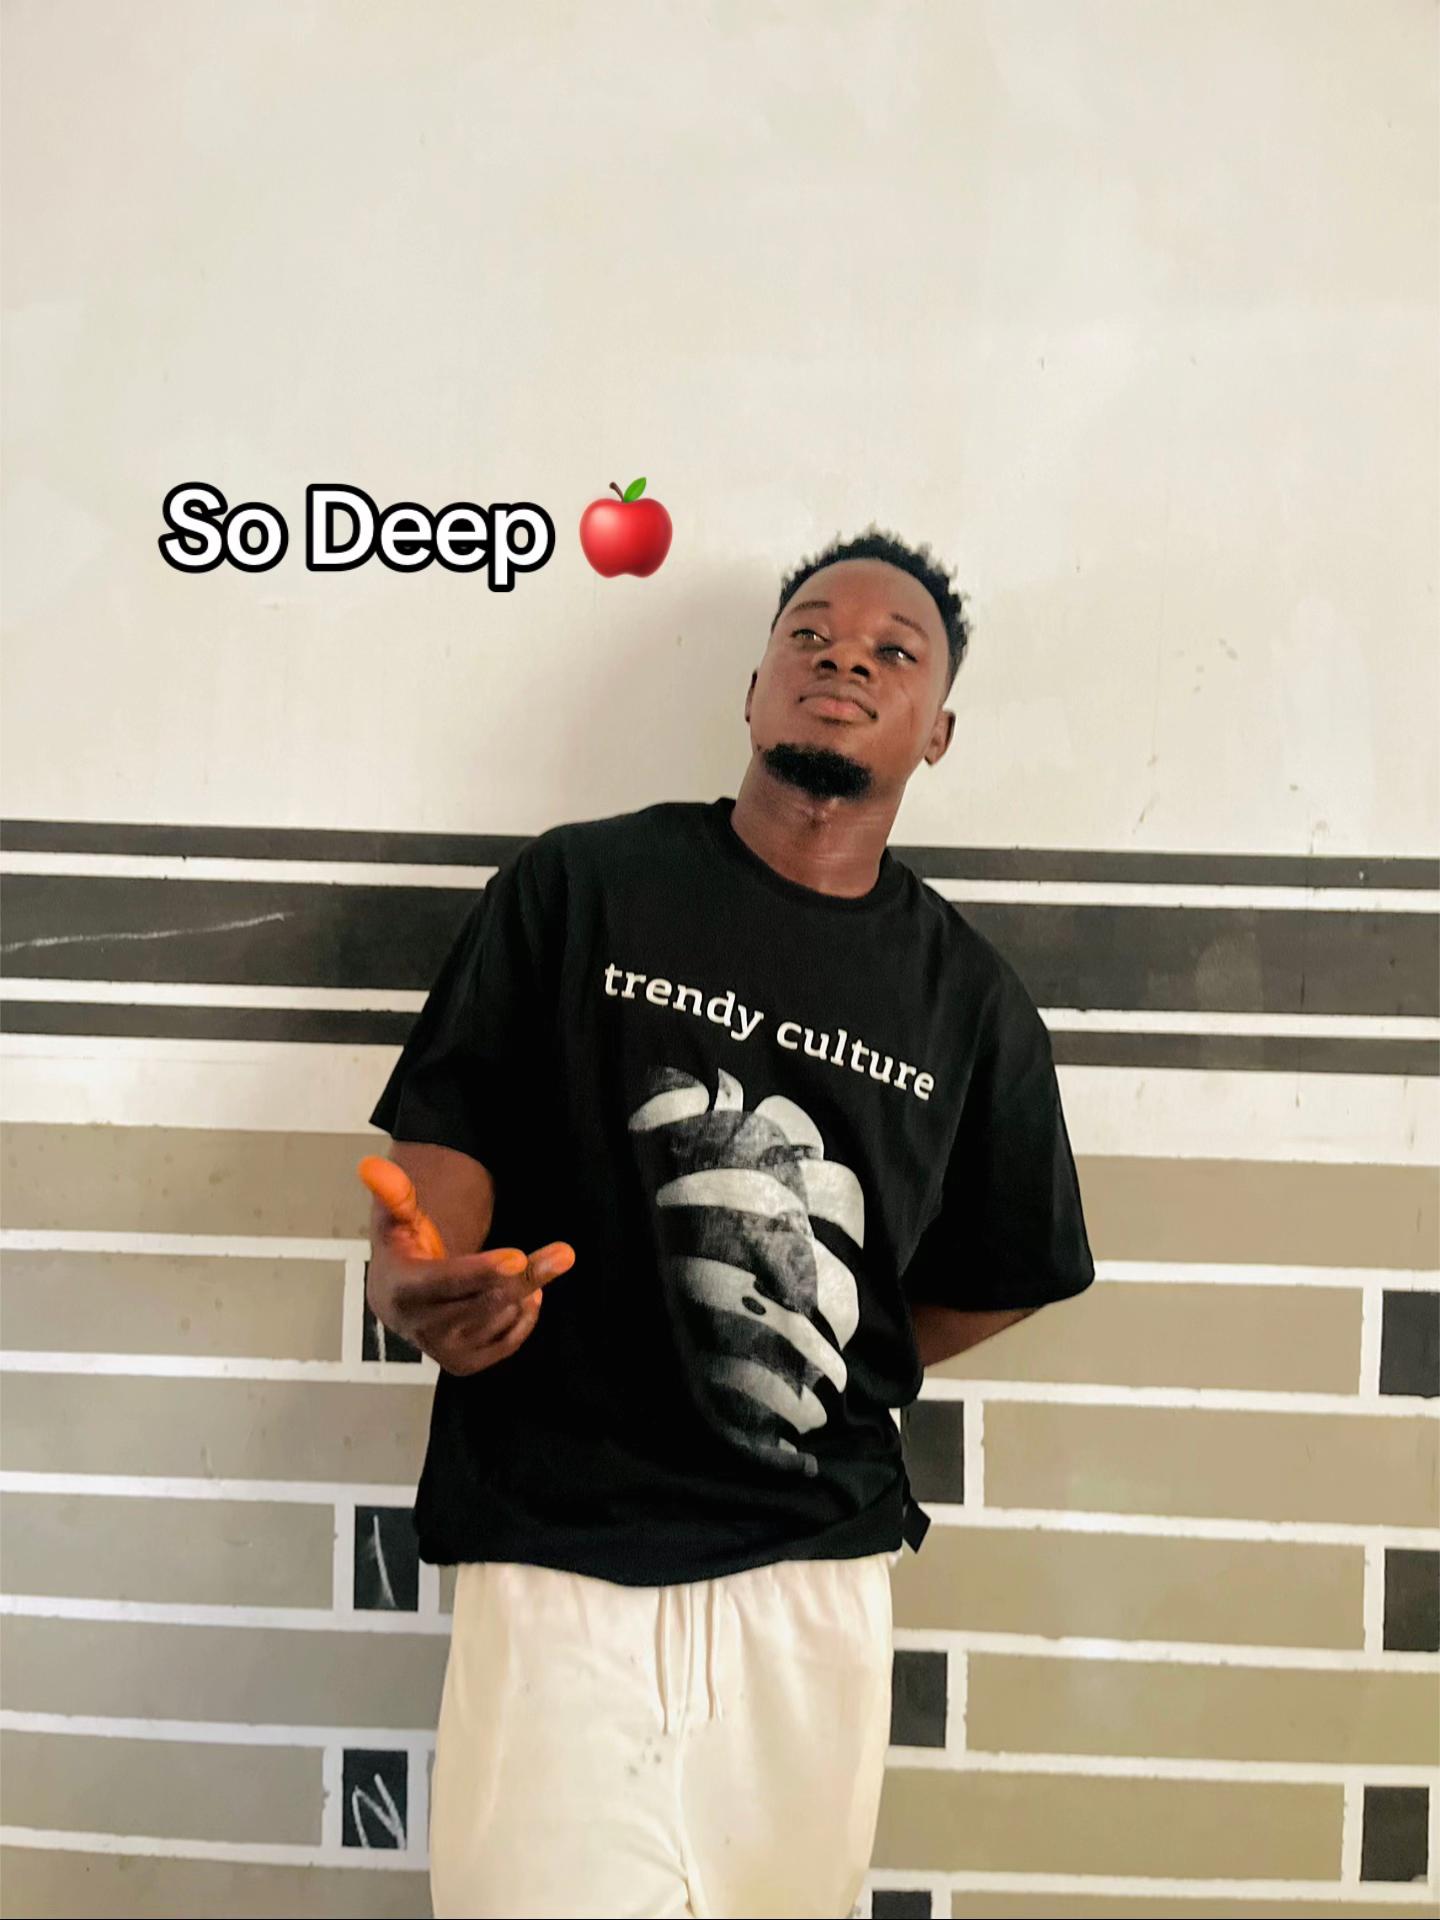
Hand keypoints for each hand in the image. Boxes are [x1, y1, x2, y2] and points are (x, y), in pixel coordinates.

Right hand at [358, 1156, 575, 1375]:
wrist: (401, 1299)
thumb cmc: (404, 1250)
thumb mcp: (397, 1218)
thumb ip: (394, 1193)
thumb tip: (372, 1165)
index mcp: (402, 1290)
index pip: (446, 1282)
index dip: (481, 1271)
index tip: (518, 1257)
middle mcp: (421, 1327)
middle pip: (484, 1302)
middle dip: (526, 1277)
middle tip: (563, 1253)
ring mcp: (444, 1350)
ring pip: (500, 1320)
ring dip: (524, 1292)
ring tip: (526, 1267)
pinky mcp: (464, 1364)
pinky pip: (508, 1342)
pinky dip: (524, 1316)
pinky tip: (524, 1295)